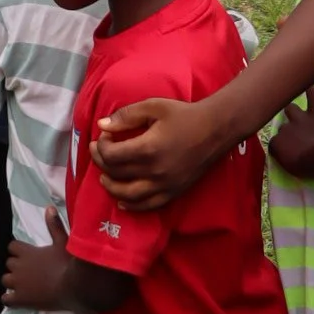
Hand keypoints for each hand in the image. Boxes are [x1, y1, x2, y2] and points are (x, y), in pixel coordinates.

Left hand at [3, 212, 74, 310]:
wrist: (74, 287)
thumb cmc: (68, 263)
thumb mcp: (62, 242)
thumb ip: (54, 225)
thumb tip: (49, 208)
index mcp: (27, 252)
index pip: (12, 247)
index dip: (18, 251)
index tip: (26, 256)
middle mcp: (18, 266)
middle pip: (8, 263)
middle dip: (15, 266)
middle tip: (28, 271)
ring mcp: (18, 284)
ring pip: (5, 280)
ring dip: (11, 282)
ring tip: (23, 286)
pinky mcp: (21, 299)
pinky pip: (6, 299)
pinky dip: (9, 299)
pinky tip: (16, 300)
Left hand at [91, 94, 224, 208]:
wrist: (215, 129)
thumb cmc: (184, 115)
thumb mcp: (153, 107)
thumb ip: (125, 116)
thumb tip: (102, 125)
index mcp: (148, 149)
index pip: (111, 155)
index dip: (101, 146)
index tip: (104, 136)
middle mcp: (154, 172)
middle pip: (116, 174)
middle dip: (101, 162)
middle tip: (97, 151)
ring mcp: (165, 185)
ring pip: (128, 195)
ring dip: (111, 187)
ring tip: (104, 176)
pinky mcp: (174, 192)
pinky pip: (149, 206)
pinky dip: (132, 206)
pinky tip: (122, 201)